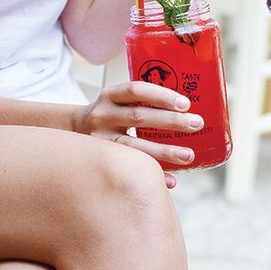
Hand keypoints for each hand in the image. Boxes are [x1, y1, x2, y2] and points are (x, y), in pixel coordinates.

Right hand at [76, 81, 203, 187]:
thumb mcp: (119, 101)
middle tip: (197, 124)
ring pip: (134, 146)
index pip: (136, 90)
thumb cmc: (111, 115)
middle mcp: (103, 115)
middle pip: (138, 116)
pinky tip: (171, 180)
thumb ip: (144, 102)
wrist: (73, 131)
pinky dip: (153, 173)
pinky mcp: (100, 160)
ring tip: (189, 156)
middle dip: (171, 121)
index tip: (185, 103)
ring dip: (164, 151)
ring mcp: (99, 139)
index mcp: (111, 96)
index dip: (161, 95)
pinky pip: (129, 169)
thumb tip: (189, 110)